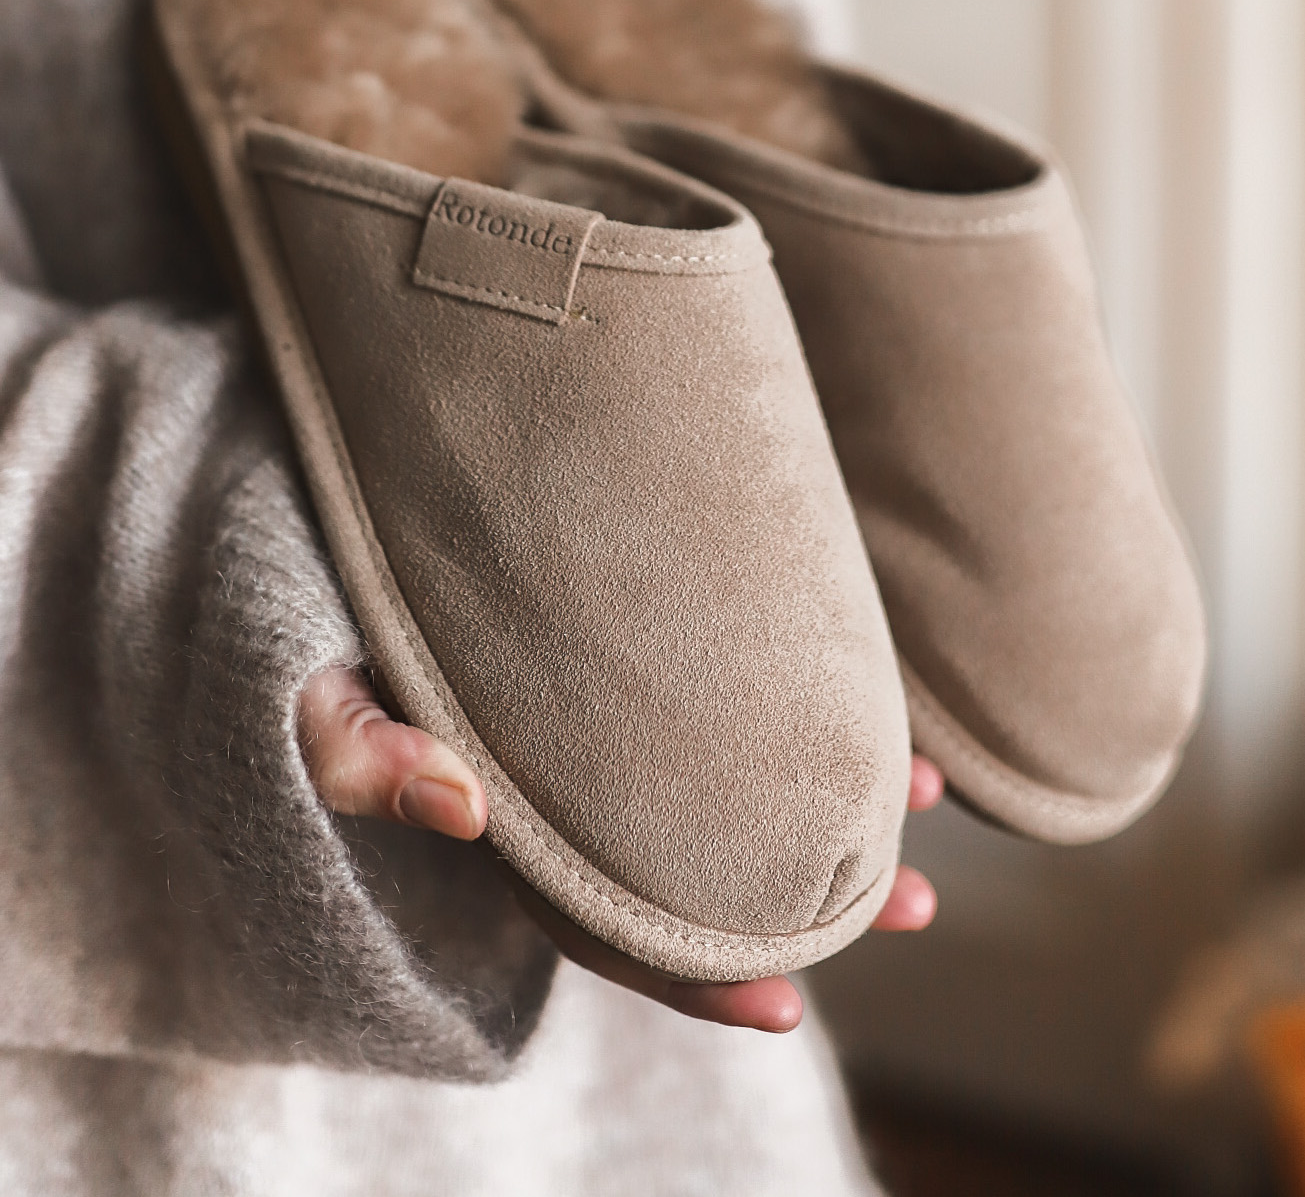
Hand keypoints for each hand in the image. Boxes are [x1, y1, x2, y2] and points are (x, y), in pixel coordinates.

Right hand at [298, 666, 941, 1035]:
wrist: (320, 510)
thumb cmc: (315, 611)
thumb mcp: (308, 689)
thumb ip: (359, 751)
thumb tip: (462, 809)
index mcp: (508, 823)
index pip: (606, 925)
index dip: (690, 975)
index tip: (786, 1006)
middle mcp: (570, 782)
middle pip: (695, 868)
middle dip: (806, 901)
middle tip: (914, 909)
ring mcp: (606, 711)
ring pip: (727, 781)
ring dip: (828, 797)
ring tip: (928, 799)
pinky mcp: (629, 627)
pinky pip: (726, 679)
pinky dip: (798, 692)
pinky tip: (870, 684)